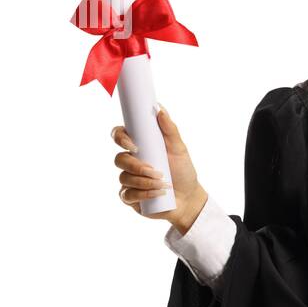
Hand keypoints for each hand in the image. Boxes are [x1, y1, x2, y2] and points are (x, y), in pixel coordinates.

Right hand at [111, 104, 207, 232]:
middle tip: (155, 170)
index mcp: (139, 146)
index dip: (120, 138)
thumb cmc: (183, 171)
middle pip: (119, 159)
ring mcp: (128, 180)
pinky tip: (159, 194)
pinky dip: (144, 194)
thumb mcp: (179, 149)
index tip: (134, 145)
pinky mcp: (129, 197)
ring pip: (124, 178)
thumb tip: (159, 109)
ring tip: (165, 184)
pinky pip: (127, 194)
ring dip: (145, 181)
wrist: (188, 198)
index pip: (119, 136)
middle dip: (137, 166)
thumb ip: (170, 129)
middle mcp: (130, 162)